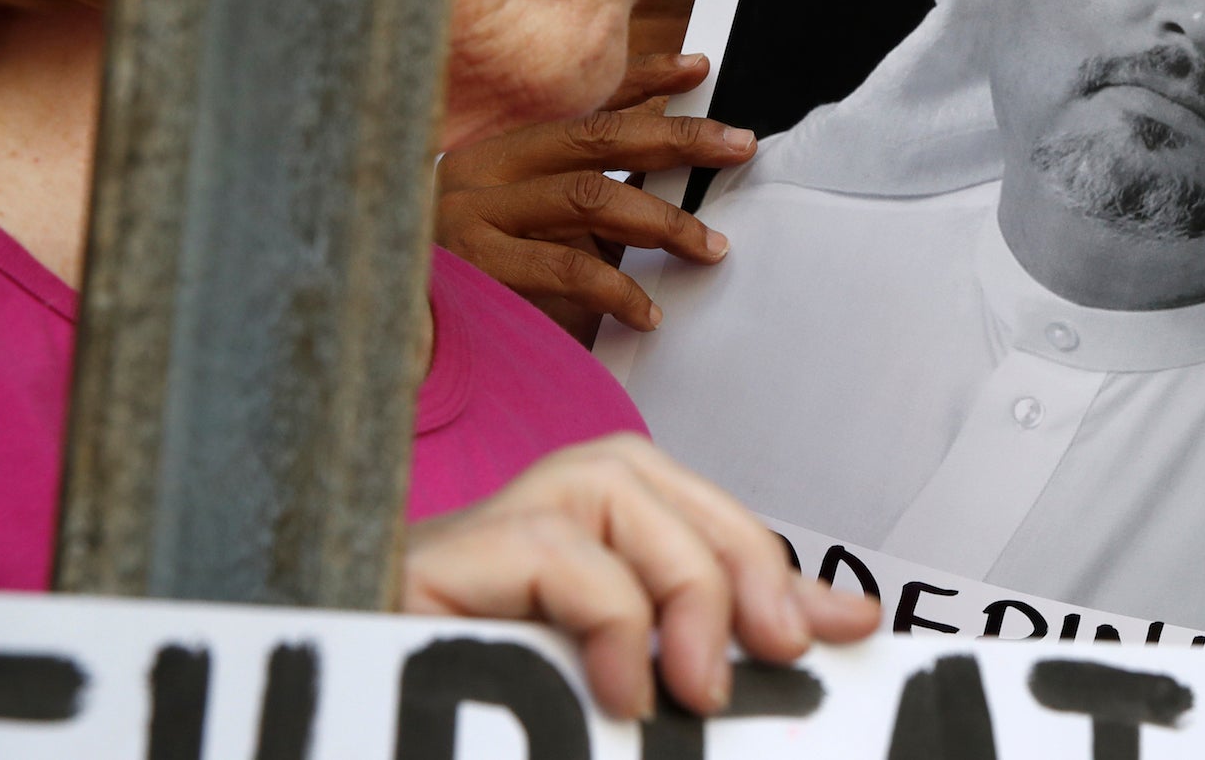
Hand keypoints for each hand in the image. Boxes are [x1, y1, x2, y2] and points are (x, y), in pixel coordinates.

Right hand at [401, 435, 880, 718]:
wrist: (355, 745)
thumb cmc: (491, 736)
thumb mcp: (631, 696)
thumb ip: (717, 650)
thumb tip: (843, 619)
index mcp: (557, 556)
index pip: (677, 505)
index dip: (765, 555)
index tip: (850, 628)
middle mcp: (508, 530)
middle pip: (641, 472)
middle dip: (735, 555)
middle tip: (781, 653)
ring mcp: (464, 544)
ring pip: (602, 483)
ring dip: (681, 578)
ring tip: (697, 687)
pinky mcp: (428, 573)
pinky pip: (546, 546)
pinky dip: (609, 613)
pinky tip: (622, 693)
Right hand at [437, 54, 755, 340]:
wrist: (375, 323)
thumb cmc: (464, 277)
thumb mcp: (527, 227)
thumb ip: (582, 199)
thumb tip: (658, 170)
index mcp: (502, 153)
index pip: (582, 107)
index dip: (644, 81)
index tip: (699, 68)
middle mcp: (488, 170)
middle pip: (598, 137)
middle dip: (678, 137)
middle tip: (738, 145)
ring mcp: (478, 214)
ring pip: (589, 196)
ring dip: (661, 220)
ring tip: (708, 245)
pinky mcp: (478, 267)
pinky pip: (565, 268)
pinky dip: (617, 289)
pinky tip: (646, 310)